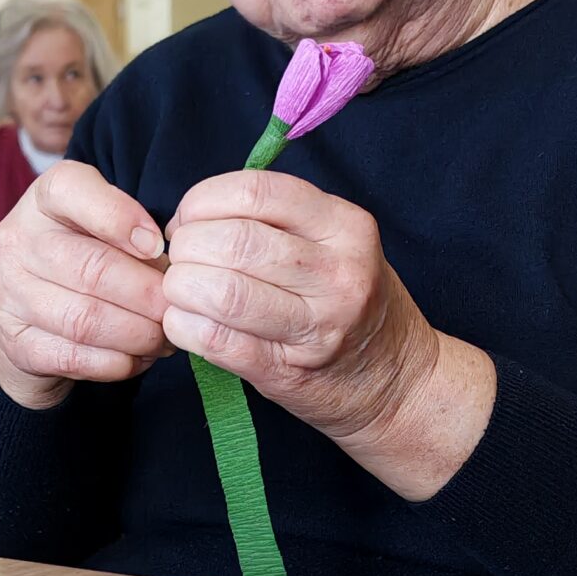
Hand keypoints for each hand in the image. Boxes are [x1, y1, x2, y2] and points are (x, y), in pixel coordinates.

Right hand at [0, 161, 169, 411]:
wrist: (32, 316)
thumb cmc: (85, 258)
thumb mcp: (105, 227)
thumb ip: (135, 230)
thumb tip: (175, 267)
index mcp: (43, 200)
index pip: (71, 189)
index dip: (120, 217)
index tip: (157, 245)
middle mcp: (17, 241)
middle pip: (91, 267)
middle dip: (147, 294)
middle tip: (176, 309)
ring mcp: (9, 294)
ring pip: (85, 319)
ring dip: (138, 334)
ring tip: (165, 337)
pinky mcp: (16, 342)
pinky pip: (75, 358)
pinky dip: (117, 363)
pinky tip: (139, 358)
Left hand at [160, 170, 494, 498]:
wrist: (397, 384)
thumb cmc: (351, 306)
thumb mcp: (337, 246)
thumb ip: (278, 221)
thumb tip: (189, 217)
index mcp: (346, 227)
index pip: (256, 191)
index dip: (203, 200)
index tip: (189, 219)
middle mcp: (339, 273)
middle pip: (234, 241)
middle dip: (187, 246)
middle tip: (180, 259)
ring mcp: (318, 327)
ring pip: (222, 291)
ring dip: (180, 288)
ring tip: (180, 291)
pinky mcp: (288, 372)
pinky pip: (216, 341)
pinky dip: (184, 327)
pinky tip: (183, 322)